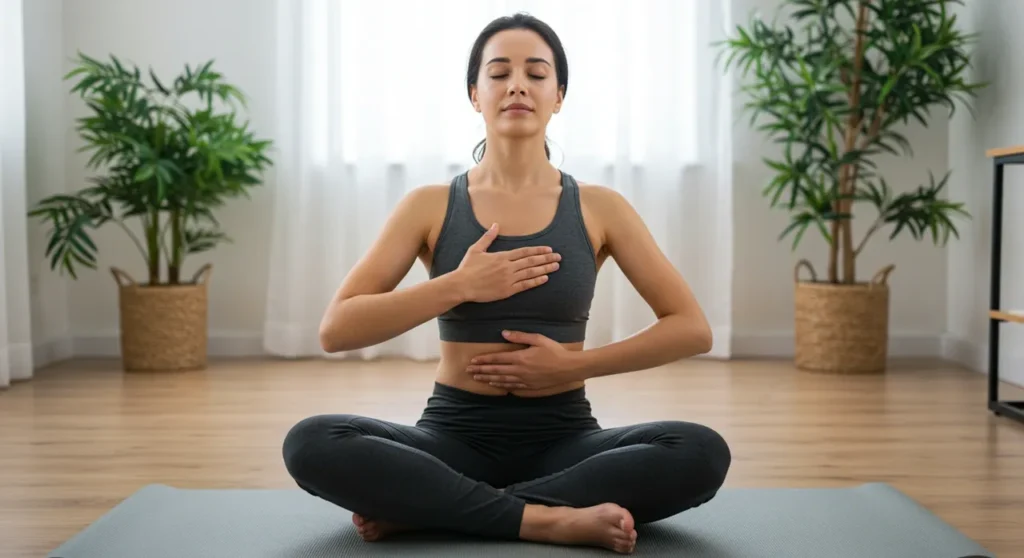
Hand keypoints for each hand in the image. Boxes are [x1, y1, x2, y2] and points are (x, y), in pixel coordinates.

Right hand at [454, 223, 561, 302]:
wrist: (462, 285)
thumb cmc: (467, 267)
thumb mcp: (476, 249)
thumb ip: (488, 237)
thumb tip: (496, 224)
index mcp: (502, 256)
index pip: (524, 252)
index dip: (538, 250)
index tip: (549, 249)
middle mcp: (508, 267)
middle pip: (531, 261)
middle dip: (546, 258)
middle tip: (558, 257)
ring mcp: (509, 279)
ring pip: (531, 273)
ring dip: (545, 269)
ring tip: (556, 266)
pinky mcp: (507, 290)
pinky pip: (525, 285)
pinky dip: (536, 281)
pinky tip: (545, 278)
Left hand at [466, 330, 583, 389]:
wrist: (568, 368)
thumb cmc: (554, 351)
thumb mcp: (538, 339)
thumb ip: (520, 336)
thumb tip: (503, 333)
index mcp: (520, 357)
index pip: (497, 358)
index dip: (484, 360)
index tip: (473, 361)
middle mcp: (519, 370)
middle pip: (496, 370)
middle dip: (481, 370)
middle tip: (468, 371)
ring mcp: (524, 379)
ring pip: (501, 380)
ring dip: (487, 379)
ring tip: (477, 378)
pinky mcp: (529, 386)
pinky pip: (511, 386)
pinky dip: (501, 385)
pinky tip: (494, 384)